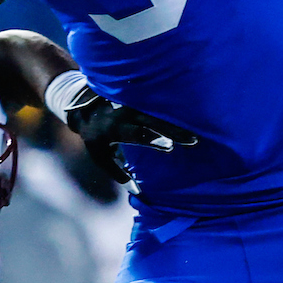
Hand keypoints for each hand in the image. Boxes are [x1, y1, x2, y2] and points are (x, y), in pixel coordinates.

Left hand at [59, 80, 197, 182]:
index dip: (153, 140)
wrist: (83, 103)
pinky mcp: (136, 92)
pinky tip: (191, 109)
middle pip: (153, 120)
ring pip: (157, 107)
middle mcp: (124, 112)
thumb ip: (116, 171)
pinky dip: (172, 104)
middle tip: (193, 139)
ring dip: (177, 115)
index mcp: (114, 129)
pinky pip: (156, 98)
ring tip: (199, 123)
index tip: (169, 146)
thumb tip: (136, 191)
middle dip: (174, 129)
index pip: (136, 134)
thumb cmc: (94, 135)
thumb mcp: (98, 155)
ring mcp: (131, 99)